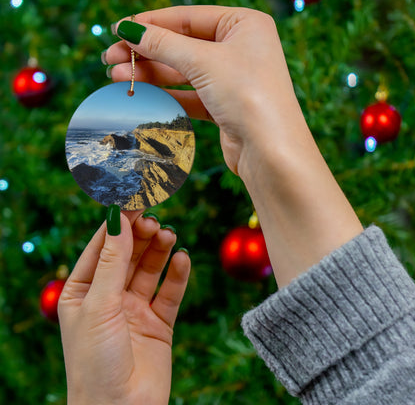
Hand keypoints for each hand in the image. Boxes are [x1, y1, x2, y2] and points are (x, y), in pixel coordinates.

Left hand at [58, 210, 189, 404]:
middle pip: (128, 254)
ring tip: (168, 235)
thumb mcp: (99, 305)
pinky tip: (183, 259)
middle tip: (154, 219)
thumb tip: (118, 219)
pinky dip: (177, 274)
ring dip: (159, 250)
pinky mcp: (159, 322)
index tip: (133, 200)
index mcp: (83, 291)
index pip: (101, 247)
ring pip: (150, 269)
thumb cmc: (95, 362)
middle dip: (140, 235)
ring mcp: (135, 308)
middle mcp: (109, 296)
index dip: (117, 223)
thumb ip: (112, 261)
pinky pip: (170, 292)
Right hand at [104, 6, 300, 175]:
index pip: (188, 17)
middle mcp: (240, 49)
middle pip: (183, 45)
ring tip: (116, 77)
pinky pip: (190, 95)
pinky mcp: (225, 106)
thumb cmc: (247, 95)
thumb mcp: (203, 61)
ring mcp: (233, 79)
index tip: (119, 30)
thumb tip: (129, 29)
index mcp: (244, 24)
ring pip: (184, 72)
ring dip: (151, 74)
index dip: (151, 23)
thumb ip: (164, 44)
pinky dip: (166, 95)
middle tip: (110, 58)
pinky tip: (141, 94)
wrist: (270, 151)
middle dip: (146, 52)